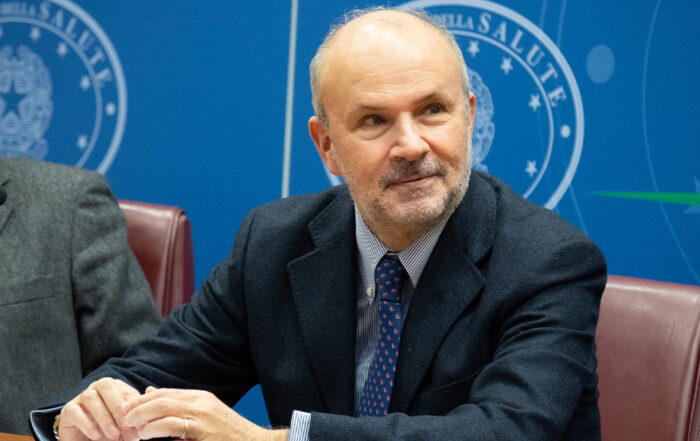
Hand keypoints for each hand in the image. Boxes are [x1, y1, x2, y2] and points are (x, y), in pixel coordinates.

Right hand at [59, 377, 141, 440]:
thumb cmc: (112, 434)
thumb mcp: (129, 428)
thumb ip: (138, 419)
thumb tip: (147, 413)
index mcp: (116, 388)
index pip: (126, 390)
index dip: (133, 406)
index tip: (138, 424)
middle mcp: (98, 388)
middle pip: (107, 386)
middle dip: (118, 406)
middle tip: (125, 426)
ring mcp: (81, 397)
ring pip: (91, 397)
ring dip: (104, 417)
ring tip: (113, 434)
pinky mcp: (68, 410)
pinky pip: (75, 411)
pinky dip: (87, 423)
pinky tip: (96, 435)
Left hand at [122, 387, 288, 440]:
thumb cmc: (227, 435)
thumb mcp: (203, 418)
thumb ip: (180, 408)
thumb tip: (151, 393)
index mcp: (200, 397)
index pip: (164, 392)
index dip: (142, 400)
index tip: (126, 410)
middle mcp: (201, 402)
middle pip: (161, 396)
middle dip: (138, 406)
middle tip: (123, 417)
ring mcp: (203, 415)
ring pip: (164, 407)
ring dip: (143, 415)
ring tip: (131, 427)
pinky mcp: (203, 430)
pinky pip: (173, 424)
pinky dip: (155, 428)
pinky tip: (146, 435)